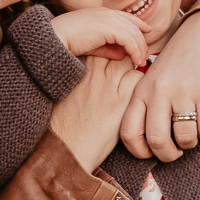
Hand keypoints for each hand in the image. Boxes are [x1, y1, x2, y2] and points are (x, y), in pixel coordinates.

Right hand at [50, 55, 142, 171]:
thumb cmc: (60, 128)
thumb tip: (83, 74)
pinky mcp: (121, 99)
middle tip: (123, 65)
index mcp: (75, 69)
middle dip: (118, 53)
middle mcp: (91, 72)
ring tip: (130, 78)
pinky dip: (138, 81)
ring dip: (130, 65)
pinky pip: (137, 76)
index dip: (103, 51)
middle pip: (112, 48)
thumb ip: (74, 79)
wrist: (68, 152)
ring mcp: (107, 84)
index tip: (106, 61)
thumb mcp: (60, 96)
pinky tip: (134, 92)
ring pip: (127, 58)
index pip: (96, 46)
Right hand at [51, 8, 148, 68]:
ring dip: (139, 48)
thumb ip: (108, 48)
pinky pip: (129, 39)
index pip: (126, 17)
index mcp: (101, 14)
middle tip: (144, 56)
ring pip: (133, 33)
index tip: (146, 33)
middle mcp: (107, 13)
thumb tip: (123, 54)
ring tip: (141, 62)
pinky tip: (136, 60)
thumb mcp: (92, 45)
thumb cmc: (67, 42)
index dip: (138, 25)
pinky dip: (135, 50)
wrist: (55, 38)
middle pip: (133, 25)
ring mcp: (109, 18)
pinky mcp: (109, 27)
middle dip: (141, 41)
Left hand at [119, 10, 199, 161]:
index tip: (151, 151)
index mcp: (140, 92)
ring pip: (185, 138)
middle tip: (176, 150)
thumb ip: (146, 109)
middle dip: (168, 155)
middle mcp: (159, 91)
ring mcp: (183, 91)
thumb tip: (149, 148)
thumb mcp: (152, 83)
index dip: (140, 152)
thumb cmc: (175, 67)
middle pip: (157, 141)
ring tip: (191, 132)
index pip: (129, 133)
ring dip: (190, 143)